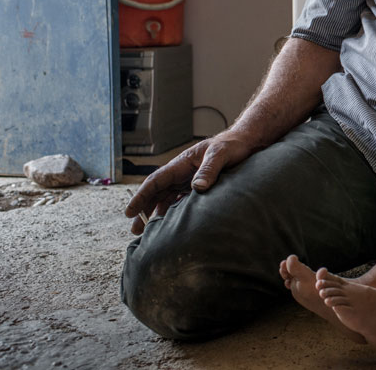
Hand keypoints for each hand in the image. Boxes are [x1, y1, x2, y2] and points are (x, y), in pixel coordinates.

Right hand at [123, 131, 255, 234]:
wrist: (245, 143)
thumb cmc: (232, 146)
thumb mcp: (220, 154)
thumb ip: (209, 169)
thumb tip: (197, 187)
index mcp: (182, 163)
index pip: (156, 181)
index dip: (141, 197)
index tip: (129, 212)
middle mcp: (182, 172)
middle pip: (157, 193)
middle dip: (144, 210)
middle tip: (135, 230)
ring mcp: (189, 180)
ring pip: (167, 198)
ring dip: (157, 213)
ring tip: (149, 233)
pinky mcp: (199, 186)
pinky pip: (181, 200)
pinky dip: (174, 212)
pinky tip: (171, 225)